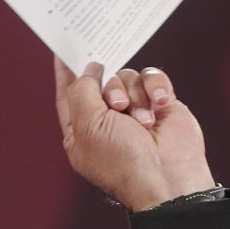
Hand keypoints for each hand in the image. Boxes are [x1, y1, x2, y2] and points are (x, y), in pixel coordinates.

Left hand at [53, 59, 215, 211]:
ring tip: (143, 121)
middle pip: (100, 81)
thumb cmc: (123, 160)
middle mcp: (107, 119)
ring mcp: (135, 111)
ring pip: (127, 77)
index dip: (65, 73)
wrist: (167, 178)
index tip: (62, 50)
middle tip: (117, 106)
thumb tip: (91, 69)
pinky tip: (160, 104)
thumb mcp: (87, 125)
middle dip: (109, 89)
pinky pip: (152, 78)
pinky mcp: (160, 104)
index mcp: (81, 130)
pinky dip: (156, 88)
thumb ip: (81, 91)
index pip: (68, 94)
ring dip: (134, 96)